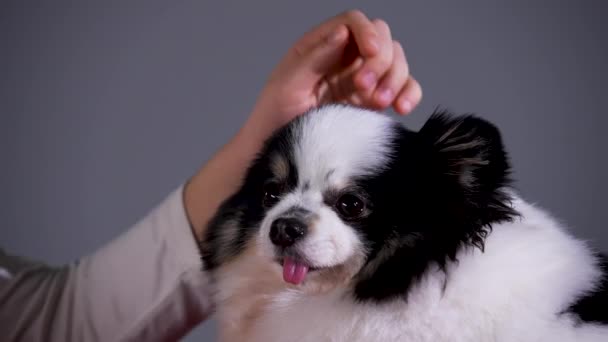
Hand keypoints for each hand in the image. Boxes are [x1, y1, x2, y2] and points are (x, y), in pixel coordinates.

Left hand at [244, 10, 422, 139]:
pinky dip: (410, 94)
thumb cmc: (276, 118)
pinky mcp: (374, 103)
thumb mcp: (288, 85)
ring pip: (396, 63)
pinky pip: (404, 89)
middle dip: (380, 61)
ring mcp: (363, 80)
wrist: (281, 154)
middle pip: (381, 40)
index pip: (353, 22)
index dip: (367, 31)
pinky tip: (401, 108)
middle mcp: (345, 58)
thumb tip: (343, 33)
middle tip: (364, 87)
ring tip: (379, 103)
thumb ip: (315, 57)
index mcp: (321, 46)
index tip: (371, 52)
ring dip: (396, 79)